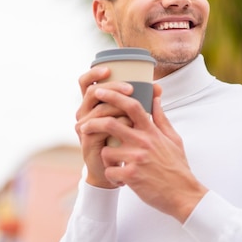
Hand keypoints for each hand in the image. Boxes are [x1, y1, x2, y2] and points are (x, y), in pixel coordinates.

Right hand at [75, 66, 133, 188]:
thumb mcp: (135, 121)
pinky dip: (115, 122)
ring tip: (134, 105)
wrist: (119, 172)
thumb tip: (157, 87)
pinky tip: (128, 122)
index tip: (110, 69)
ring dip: (116, 105)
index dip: (95, 73)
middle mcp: (85, 112)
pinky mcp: (87, 140)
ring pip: (98, 109)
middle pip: (92, 91)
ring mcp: (84, 126)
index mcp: (93, 103)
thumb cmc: (127, 143)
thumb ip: (144, 104)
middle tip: (131, 88)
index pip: (87, 82)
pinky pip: (98, 127)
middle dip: (112, 87)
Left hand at [80, 83, 208, 222]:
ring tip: (114, 164)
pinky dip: (111, 175)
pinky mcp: (131, 176)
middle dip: (93, 123)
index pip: (132, 106)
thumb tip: (155, 98)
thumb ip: (161, 118)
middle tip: (84, 126)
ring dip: (106, 157)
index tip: (100, 91)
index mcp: (151, 131)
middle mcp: (143, 142)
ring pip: (106, 151)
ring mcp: (136, 159)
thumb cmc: (177, 167)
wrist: (183, 194)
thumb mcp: (173, 139)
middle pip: (110, 123)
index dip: (113, 96)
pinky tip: (120, 179)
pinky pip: (109, 171)